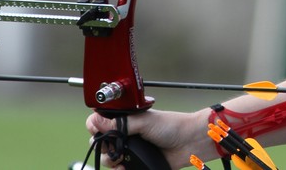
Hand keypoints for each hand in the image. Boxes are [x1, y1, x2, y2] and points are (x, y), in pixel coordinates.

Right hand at [86, 107, 202, 168]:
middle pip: (100, 144)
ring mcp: (131, 150)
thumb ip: (119, 123)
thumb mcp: (144, 121)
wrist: (190, 143)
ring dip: (110, 162)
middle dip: (103, 148)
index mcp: (125, 120)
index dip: (95, 129)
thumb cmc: (172, 126)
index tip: (98, 134)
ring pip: (108, 159)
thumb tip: (95, 121)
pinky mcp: (136, 164)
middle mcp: (126, 134)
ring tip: (121, 161)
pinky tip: (124, 169)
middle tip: (113, 149)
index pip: (99, 124)